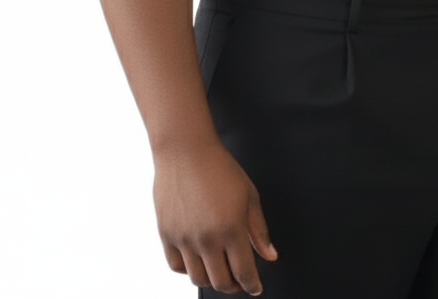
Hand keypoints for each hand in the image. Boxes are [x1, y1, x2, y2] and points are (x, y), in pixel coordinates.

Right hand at [153, 139, 278, 293]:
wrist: (186, 151)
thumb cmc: (219, 168)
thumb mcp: (249, 195)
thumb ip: (259, 230)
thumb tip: (270, 256)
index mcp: (231, 229)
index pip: (244, 272)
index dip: (252, 285)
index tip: (256, 287)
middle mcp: (206, 238)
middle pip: (221, 281)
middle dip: (235, 287)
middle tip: (240, 281)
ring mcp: (184, 239)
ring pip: (198, 278)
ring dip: (212, 280)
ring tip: (220, 271)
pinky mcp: (167, 234)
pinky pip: (176, 266)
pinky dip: (189, 270)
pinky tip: (198, 261)